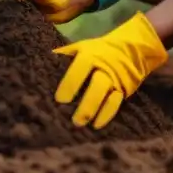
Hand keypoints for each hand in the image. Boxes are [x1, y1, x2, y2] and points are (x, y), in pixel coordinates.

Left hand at [52, 12, 167, 128]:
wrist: (131, 49)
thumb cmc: (98, 51)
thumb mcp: (81, 47)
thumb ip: (64, 55)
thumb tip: (41, 61)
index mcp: (91, 55)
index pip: (80, 68)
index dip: (71, 83)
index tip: (60, 99)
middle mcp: (105, 67)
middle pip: (97, 85)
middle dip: (87, 103)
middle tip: (73, 120)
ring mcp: (116, 79)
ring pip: (109, 96)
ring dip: (96, 110)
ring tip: (83, 124)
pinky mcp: (125, 89)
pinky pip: (117, 103)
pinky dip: (107, 114)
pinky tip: (97, 125)